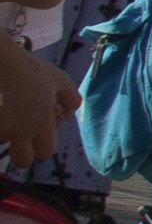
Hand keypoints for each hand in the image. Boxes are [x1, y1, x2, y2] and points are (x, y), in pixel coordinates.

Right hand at [0, 43, 73, 168]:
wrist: (3, 61)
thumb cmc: (33, 70)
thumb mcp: (61, 81)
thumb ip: (72, 100)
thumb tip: (67, 116)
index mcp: (43, 123)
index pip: (46, 152)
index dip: (43, 147)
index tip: (38, 137)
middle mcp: (22, 130)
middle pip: (22, 161)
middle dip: (22, 154)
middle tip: (21, 139)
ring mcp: (3, 127)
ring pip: (3, 144)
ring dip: (6, 137)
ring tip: (10, 117)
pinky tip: (2, 111)